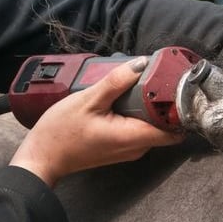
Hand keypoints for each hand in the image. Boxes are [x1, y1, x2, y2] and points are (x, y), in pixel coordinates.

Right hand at [9, 58, 183, 187]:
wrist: (42, 157)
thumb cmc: (61, 132)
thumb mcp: (88, 100)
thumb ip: (116, 82)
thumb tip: (142, 64)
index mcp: (133, 138)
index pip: (175, 130)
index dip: (180, 109)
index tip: (177, 88)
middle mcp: (136, 148)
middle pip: (165, 126)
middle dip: (163, 103)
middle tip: (154, 78)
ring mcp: (128, 150)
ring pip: (151, 127)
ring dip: (148, 108)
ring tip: (135, 85)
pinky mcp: (118, 148)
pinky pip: (137, 130)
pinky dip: (135, 115)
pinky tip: (121, 99)